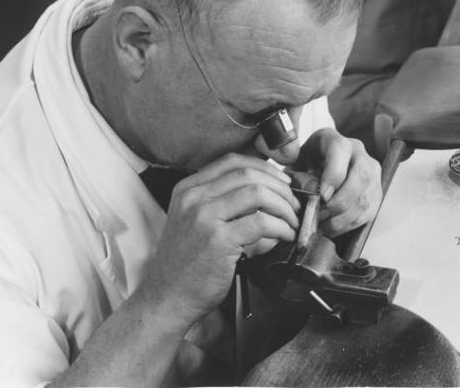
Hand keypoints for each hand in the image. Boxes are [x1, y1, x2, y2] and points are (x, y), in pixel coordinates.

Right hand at [138, 153, 299, 326]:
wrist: (166, 298)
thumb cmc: (185, 265)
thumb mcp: (193, 221)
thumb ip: (219, 202)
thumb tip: (265, 192)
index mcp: (188, 189)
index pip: (232, 161)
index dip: (264, 168)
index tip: (281, 181)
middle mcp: (194, 198)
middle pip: (249, 174)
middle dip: (279, 187)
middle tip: (293, 203)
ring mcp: (204, 217)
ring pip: (258, 193)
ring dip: (284, 206)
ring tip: (291, 221)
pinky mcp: (218, 240)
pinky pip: (261, 222)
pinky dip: (281, 227)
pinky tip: (284, 236)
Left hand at [292, 128, 381, 236]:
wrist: (317, 170)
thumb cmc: (305, 168)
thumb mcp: (295, 166)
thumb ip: (296, 176)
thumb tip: (304, 190)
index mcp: (334, 140)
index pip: (341, 150)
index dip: (333, 175)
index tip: (322, 195)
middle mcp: (358, 153)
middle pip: (361, 175)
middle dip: (341, 201)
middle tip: (322, 214)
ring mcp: (371, 173)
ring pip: (365, 197)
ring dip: (343, 217)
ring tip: (323, 224)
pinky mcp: (375, 193)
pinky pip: (367, 212)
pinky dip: (348, 224)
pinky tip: (331, 227)